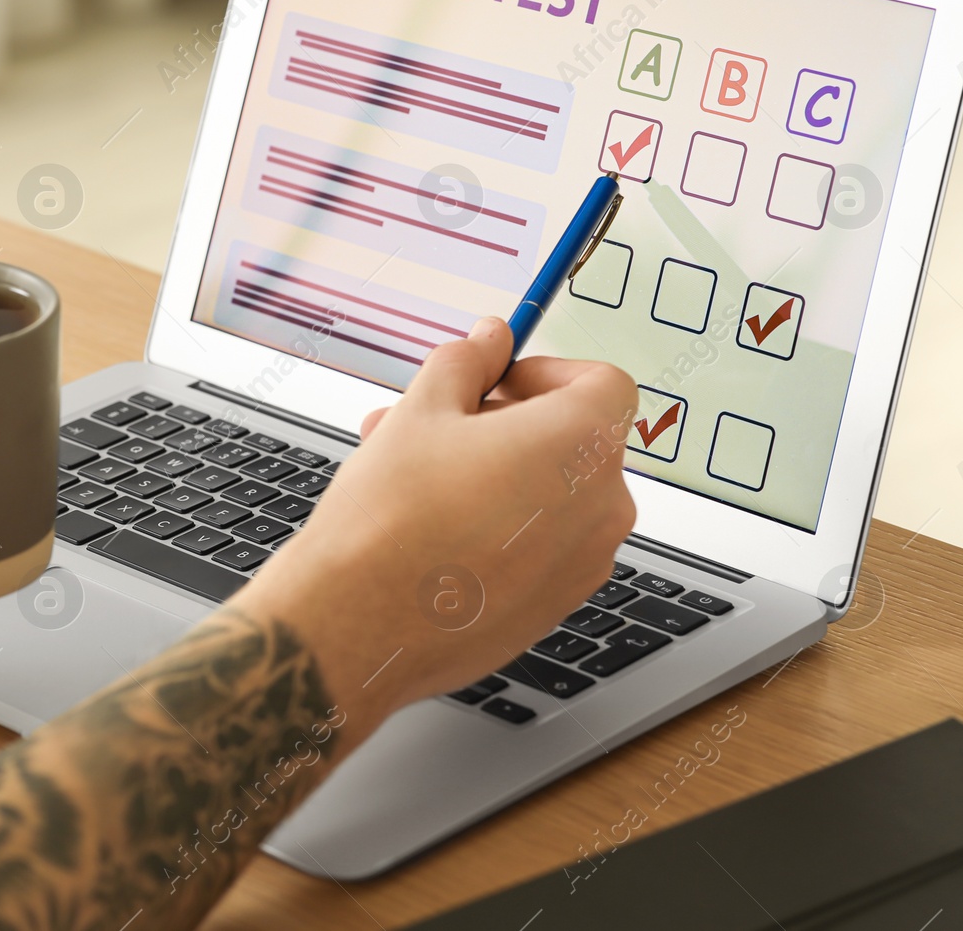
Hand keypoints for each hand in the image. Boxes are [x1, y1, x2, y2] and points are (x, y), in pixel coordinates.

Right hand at [237, 316, 637, 723]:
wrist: (360, 624)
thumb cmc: (391, 517)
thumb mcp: (421, 410)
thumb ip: (467, 363)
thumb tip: (491, 339)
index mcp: (581, 444)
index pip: (602, 383)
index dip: (546, 371)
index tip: (495, 380)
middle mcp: (601, 507)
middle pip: (570, 439)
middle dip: (501, 422)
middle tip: (436, 423)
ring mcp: (582, 565)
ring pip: (549, 495)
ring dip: (493, 472)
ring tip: (412, 473)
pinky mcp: (553, 607)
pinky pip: (539, 546)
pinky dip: (500, 526)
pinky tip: (432, 527)